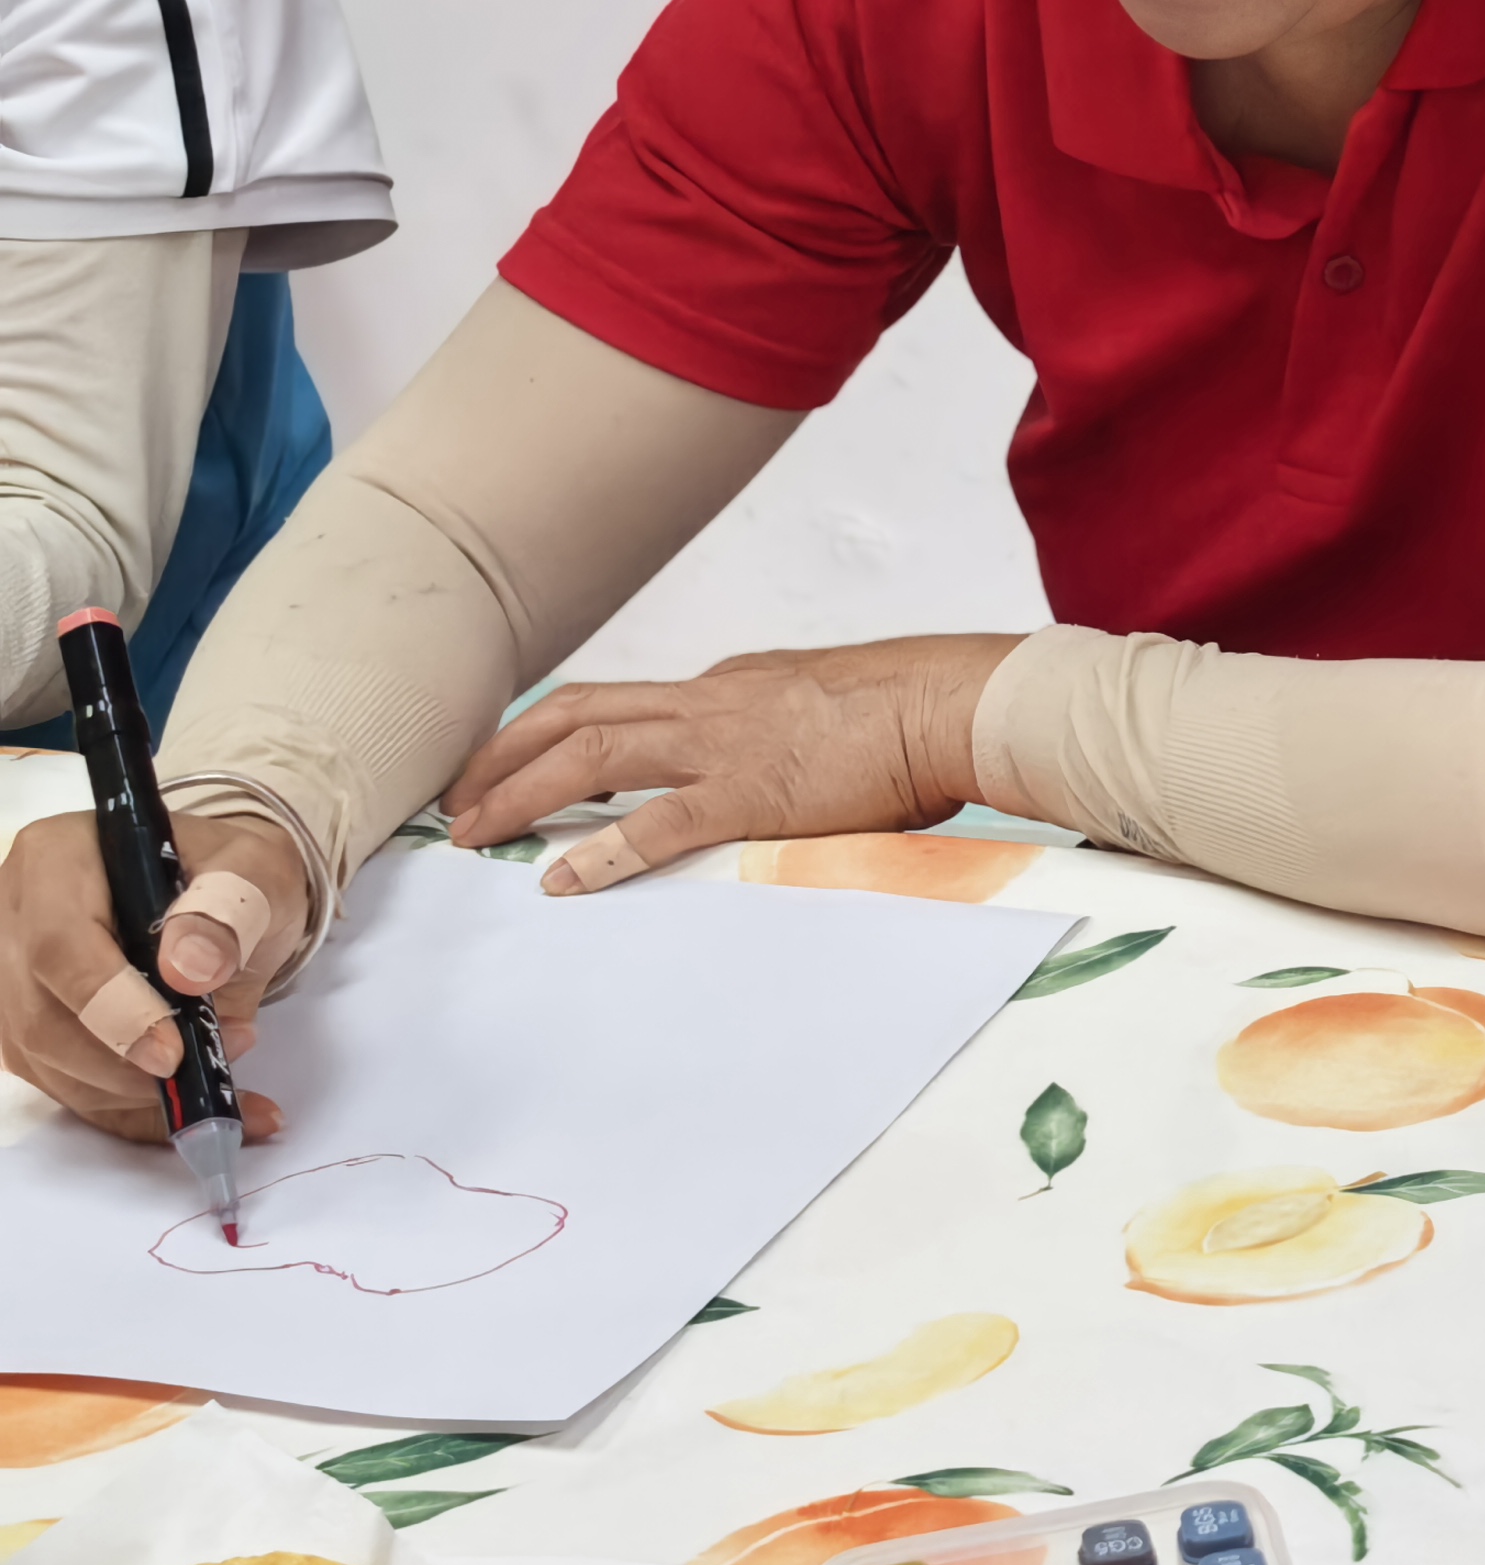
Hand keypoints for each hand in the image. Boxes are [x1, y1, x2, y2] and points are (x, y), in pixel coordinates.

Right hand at [0, 806, 299, 1141]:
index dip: (111, 1008)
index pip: (59, 946)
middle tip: (209, 1070)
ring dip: (132, 1095)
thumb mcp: (255, 870)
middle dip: (125, 1065)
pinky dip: (133, 1112)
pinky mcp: (29, 1030)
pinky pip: (68, 1087)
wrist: (226, 896)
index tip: (172, 1053)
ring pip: (46, 1064)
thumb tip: (190, 969)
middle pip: (40, 1019)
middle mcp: (13, 919)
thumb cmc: (234, 874)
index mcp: (56, 860)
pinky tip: (197, 1112)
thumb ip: (229, 908)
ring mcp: (11, 980)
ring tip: (218, 1080)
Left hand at [444, 635, 1018, 894]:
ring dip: (518, 792)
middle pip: (573, 714)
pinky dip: (599, 850)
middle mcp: (707, 704)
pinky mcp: (751, 792)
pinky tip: (559, 879)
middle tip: (453, 798)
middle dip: (501, 753)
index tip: (506, 765)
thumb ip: (776, 726)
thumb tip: (763, 756)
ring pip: (589, 754)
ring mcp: (722, 745)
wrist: (952, 704)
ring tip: (472, 833)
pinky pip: (657, 823)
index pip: (615, 702)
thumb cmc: (910, 710)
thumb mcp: (823, 703)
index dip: (545, 733)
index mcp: (726, 686)